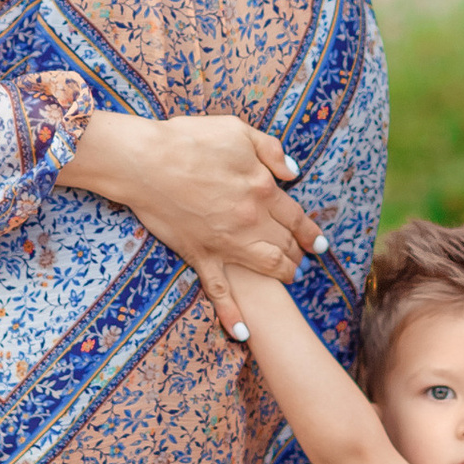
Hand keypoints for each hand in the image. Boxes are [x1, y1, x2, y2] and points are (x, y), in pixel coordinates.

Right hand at [63, 112, 324, 329]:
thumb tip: (293, 173)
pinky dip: (232, 313)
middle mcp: (249, 220)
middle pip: (284, 243)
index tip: (320, 244)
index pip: (295, 216)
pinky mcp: (199, 255)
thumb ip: (270, 149)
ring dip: (283, 275)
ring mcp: (225, 241)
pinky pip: (219, 290)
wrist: (143, 161)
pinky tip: (243, 333)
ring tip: (291, 279)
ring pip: (265, 266)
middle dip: (299, 254)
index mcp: (261, 188)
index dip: (309, 231)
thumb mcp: (237, 130)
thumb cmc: (187, 139)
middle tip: (305, 260)